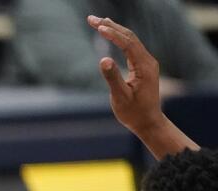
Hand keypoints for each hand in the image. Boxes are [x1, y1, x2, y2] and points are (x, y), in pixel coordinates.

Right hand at [88, 15, 163, 134]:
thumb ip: (112, 78)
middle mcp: (148, 60)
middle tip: (91, 19)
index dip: (112, 34)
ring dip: (114, 29)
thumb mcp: (120, 97)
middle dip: (110, 26)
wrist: (148, 122)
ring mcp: (146, 62)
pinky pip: (131, 46)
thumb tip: (103, 59)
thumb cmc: (133, 112)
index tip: (97, 27)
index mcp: (144, 66)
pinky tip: (111, 34)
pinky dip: (119, 38)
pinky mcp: (143, 66)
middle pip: (129, 36)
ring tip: (98, 22)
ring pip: (130, 39)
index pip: (127, 43)